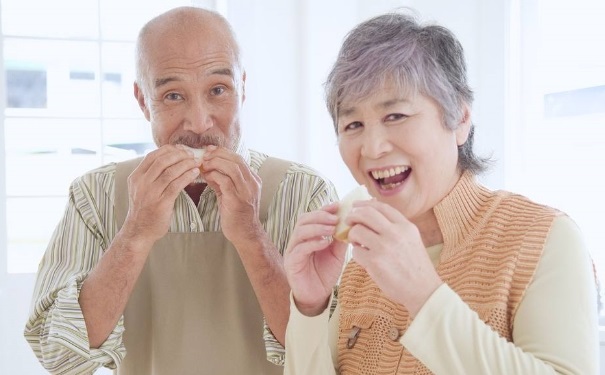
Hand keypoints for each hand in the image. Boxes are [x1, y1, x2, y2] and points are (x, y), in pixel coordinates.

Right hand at [121, 145, 201, 247]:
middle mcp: (141, 183)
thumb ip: (151, 174)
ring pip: (170, 172)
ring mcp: (151, 193)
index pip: (152, 155)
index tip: (181, 149)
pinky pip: (176, 185)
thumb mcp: (141, 188)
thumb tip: (169, 158)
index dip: (168, 150)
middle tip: (191, 155)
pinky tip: (195, 173)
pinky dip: (187, 177)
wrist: (139, 230)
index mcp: (136, 176)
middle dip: (180, 155)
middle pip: (162, 161)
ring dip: (186, 164)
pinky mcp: (161, 203)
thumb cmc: (145, 208)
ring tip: (196, 162)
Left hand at [200, 146, 262, 245]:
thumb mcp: (230, 194)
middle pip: (236, 160)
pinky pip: (225, 181)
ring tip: (203, 164)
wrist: (245, 234)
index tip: (209, 150)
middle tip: (204, 154)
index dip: (223, 152)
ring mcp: (246, 191)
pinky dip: (214, 175)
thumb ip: (221, 180)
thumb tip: (206, 168)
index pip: (239, 159)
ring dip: (215, 163)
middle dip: (218, 154)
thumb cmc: (237, 215)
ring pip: (232, 168)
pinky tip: (206, 176)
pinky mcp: (237, 200)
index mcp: (253, 180)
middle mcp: (252, 183)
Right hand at [284, 203, 347, 315]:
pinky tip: (324, 243)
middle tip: (335, 218)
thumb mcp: (336, 254)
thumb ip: (339, 239)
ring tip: (331, 229)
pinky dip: (312, 243)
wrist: (317, 297)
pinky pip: (300, 249)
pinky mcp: (291, 263)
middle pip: (303, 220)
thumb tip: (348, 223)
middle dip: (320, 216)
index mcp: (308, 236)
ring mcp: (292, 251)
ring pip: (300, 231)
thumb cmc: (325, 274)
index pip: (312, 216)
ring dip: (317, 228)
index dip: (324, 209)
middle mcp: (298, 240)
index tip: (338, 206)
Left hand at [345, 200, 442, 316]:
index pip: (381, 207)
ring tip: (357, 243)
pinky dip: (357, 254)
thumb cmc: (416, 267)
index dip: (365, 204)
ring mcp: (384, 247)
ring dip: (352, 236)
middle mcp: (395, 233)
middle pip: (366, 214)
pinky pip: (356, 251)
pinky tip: (364, 259)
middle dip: (353, 215)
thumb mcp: (412, 240)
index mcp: (406, 226)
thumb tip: (373, 214)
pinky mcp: (375, 262)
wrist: (423, 290)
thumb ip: (396, 227)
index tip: (356, 206)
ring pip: (357, 231)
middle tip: (348, 221)